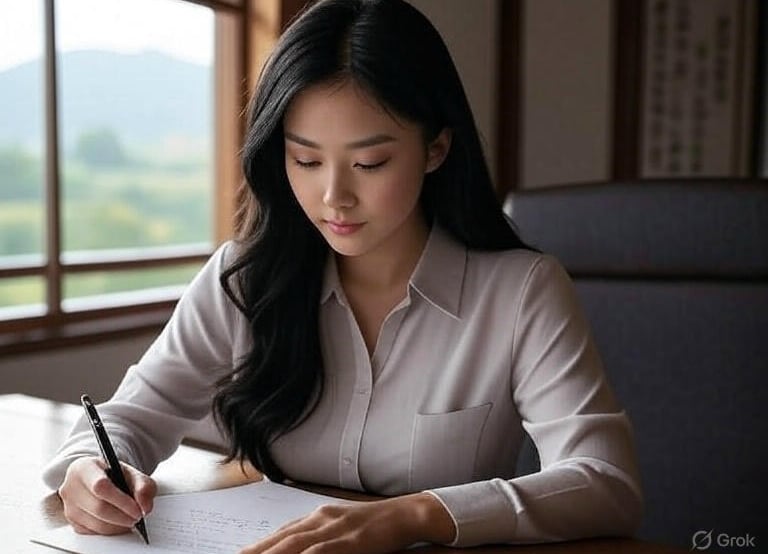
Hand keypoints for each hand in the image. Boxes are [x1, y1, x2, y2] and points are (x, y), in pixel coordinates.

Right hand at [58, 456, 156, 535]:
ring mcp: (68, 505)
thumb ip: (143, 486)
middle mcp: (71, 486)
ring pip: (95, 523)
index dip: (121, 501)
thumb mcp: (132, 473)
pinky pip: (92, 532)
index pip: (101, 486)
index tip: (138, 510)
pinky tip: (118, 523)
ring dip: (117, 526)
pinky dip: (109, 531)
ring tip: (130, 520)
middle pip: (98, 507)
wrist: (99, 478)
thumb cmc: (113, 475)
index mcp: (84, 468)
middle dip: (122, 516)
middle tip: (138, 517)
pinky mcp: (71, 521)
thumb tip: (145, 507)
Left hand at [239, 492, 454, 553]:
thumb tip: (298, 550)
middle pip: (282, 539)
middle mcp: (322, 519)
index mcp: (319, 517)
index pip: (281, 534)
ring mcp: (336, 528)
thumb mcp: (344, 529)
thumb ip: (321, 539)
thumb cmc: (377, 526)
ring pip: (296, 544)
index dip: (259, 546)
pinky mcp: (352, 539)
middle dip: (257, 552)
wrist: (407, 514)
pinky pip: (324, 551)